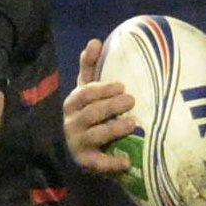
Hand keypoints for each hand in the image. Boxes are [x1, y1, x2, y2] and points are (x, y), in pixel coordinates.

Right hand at [61, 38, 134, 175]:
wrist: (80, 149)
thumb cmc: (88, 114)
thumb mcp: (86, 91)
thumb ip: (89, 68)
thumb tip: (94, 41)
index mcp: (72, 104)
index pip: (84, 94)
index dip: (102, 89)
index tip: (121, 85)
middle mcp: (72, 123)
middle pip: (90, 113)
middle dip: (111, 106)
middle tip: (131, 100)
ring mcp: (78, 143)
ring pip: (95, 135)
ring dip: (114, 129)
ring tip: (133, 124)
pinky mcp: (86, 162)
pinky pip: (98, 164)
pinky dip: (112, 164)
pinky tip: (127, 162)